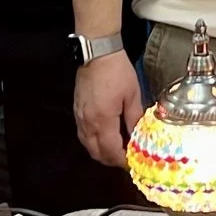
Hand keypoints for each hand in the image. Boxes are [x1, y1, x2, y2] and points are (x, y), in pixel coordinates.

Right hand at [73, 50, 142, 167]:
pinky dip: (93, 142)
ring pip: (87, 145)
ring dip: (101, 152)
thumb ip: (135, 118)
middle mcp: (88, 122)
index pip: (111, 151)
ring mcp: (80, 117)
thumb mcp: (132, 94)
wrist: (96, 52)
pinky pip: (83, 134)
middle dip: (111, 160)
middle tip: (125, 159)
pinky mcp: (77, 110)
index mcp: (103, 120)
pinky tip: (104, 136)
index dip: (122, 161)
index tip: (132, 163)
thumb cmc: (117, 71)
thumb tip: (139, 135)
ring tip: (116, 149)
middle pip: (96, 153)